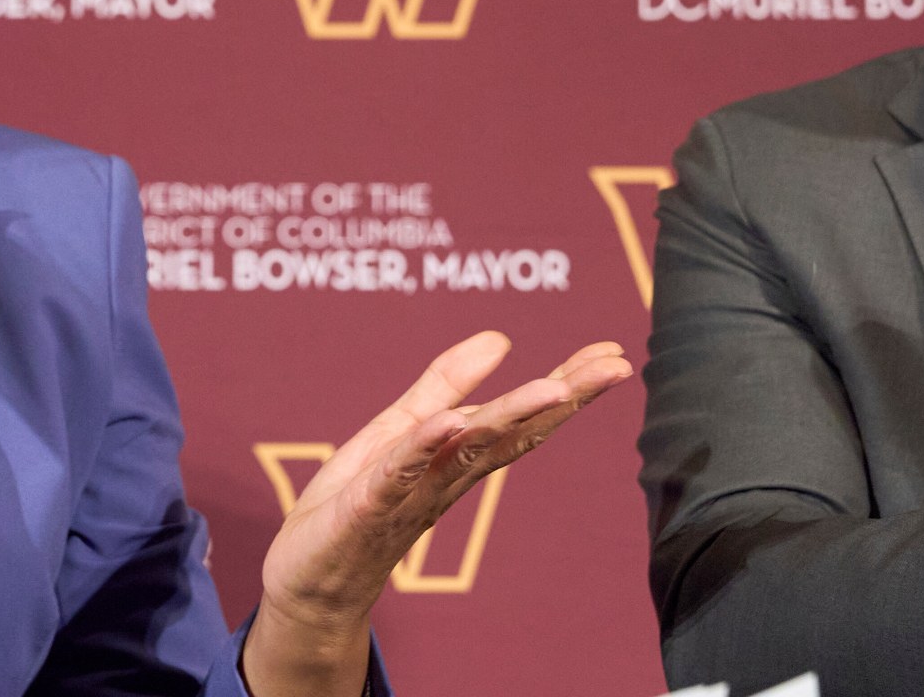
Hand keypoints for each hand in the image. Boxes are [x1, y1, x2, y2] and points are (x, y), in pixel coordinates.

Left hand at [240, 334, 632, 696]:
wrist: (308, 585)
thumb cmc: (354, 505)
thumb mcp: (397, 431)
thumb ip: (443, 387)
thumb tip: (500, 338)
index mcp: (456, 459)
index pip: (521, 420)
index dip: (568, 385)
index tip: (615, 353)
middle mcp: (444, 480)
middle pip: (510, 433)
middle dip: (562, 398)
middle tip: (615, 367)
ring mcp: (408, 498)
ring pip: (466, 453)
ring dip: (511, 419)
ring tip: (555, 387)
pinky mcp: (364, 512)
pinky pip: (396, 478)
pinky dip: (423, 450)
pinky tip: (450, 424)